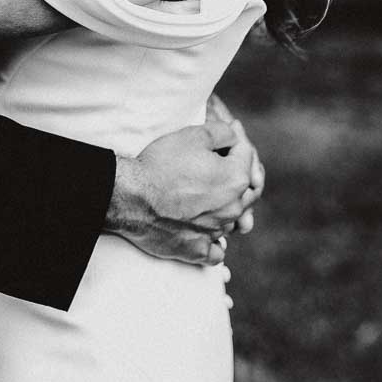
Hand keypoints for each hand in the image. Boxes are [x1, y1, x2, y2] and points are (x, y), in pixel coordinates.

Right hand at [104, 120, 263, 265]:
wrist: (133, 196)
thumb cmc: (161, 164)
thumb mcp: (193, 135)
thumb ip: (222, 132)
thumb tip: (234, 133)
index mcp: (236, 180)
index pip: (247, 154)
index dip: (237, 138)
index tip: (228, 130)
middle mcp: (232, 209)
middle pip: (248, 189)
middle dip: (240, 171)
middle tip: (224, 160)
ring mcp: (216, 231)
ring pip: (234, 219)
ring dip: (228, 205)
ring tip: (214, 193)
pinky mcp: (197, 249)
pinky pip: (216, 251)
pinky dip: (215, 242)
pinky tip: (208, 232)